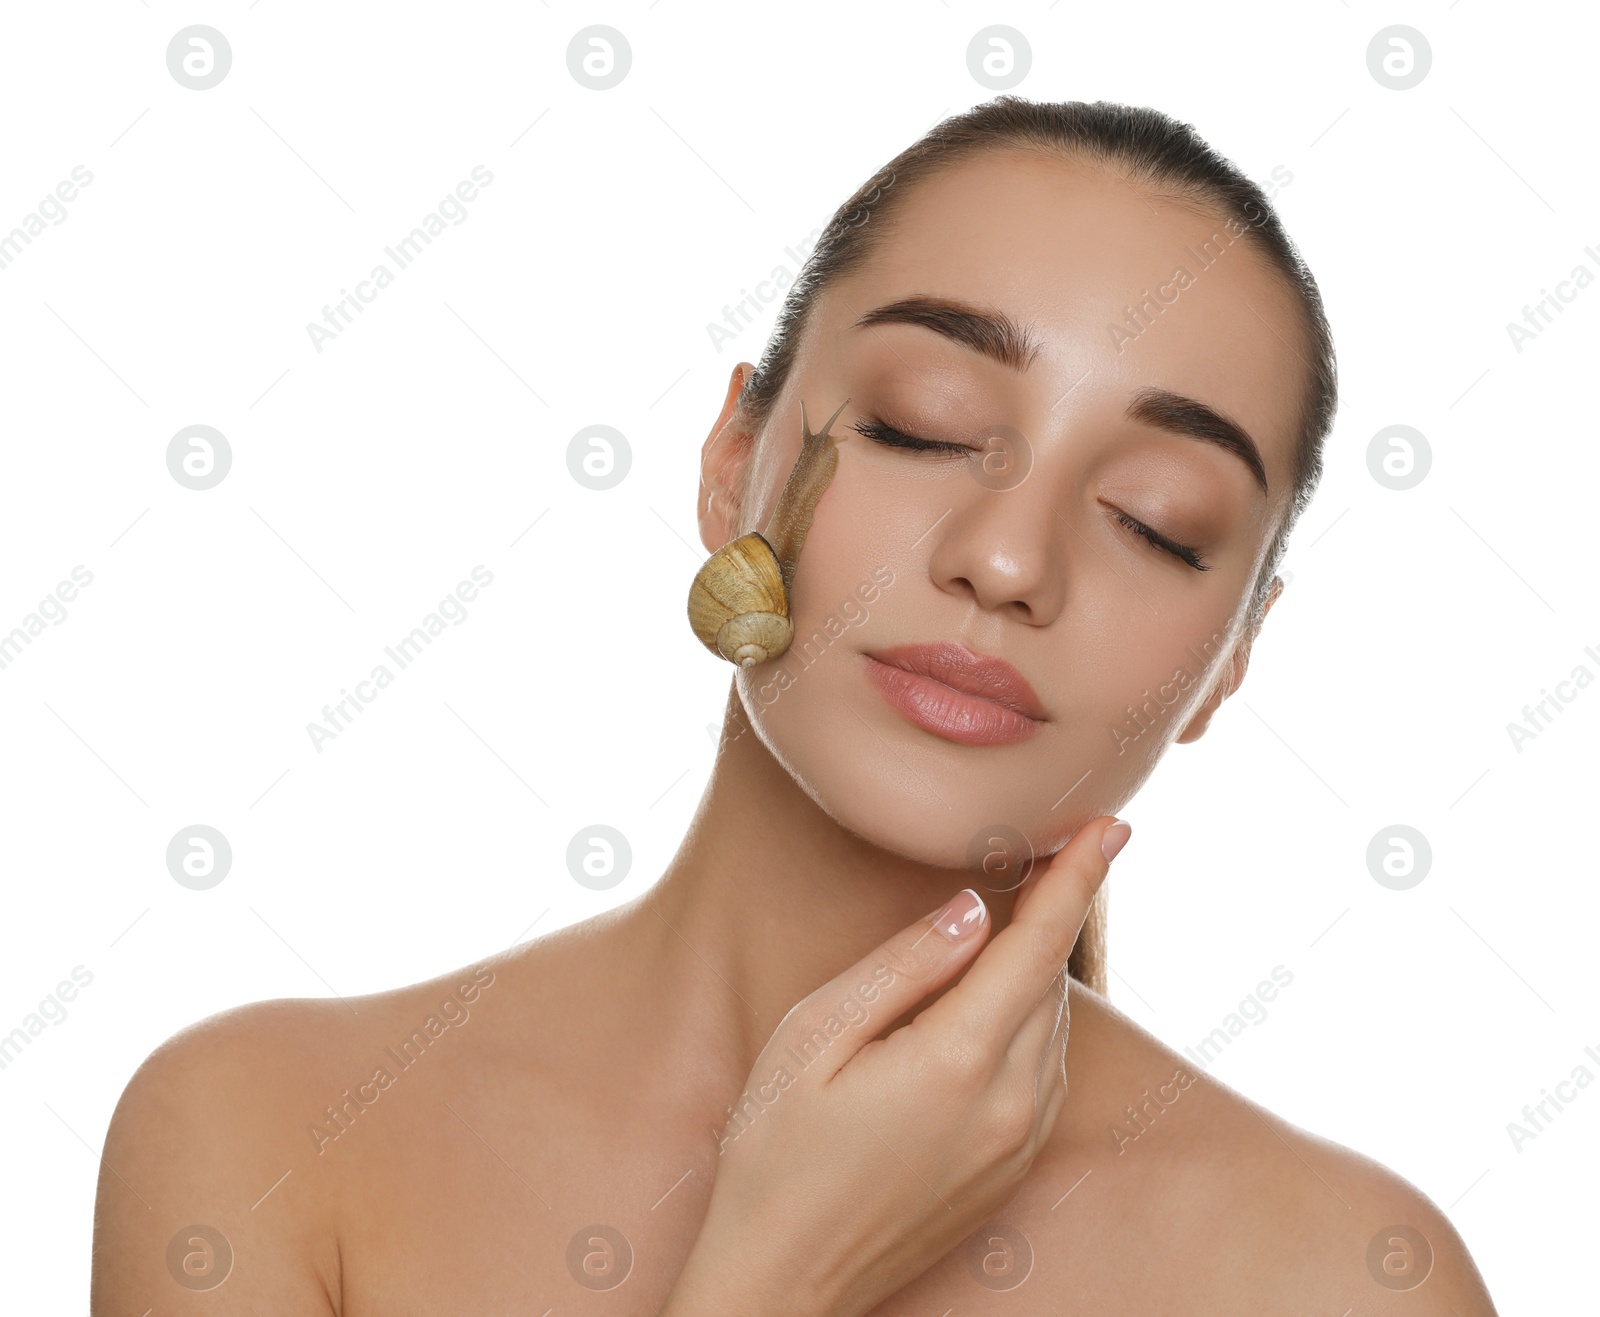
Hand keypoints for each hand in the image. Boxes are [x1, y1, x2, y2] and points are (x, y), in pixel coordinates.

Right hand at [660, 814, 1130, 1316]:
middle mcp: (1007, 1106)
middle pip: (1048, 982)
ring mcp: (1015, 1146)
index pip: (1038, 946)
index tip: (1109, 825)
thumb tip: (972, 911)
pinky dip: (1026, 1026)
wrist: (781, 1284)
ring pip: (1050, 1028)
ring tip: (1000, 930)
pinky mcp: (1010, 1172)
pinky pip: (1042, 1075)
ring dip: (1032, 972)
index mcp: (956, 1062)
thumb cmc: (775, 1156)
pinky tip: (984, 1011)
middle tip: (1034, 856)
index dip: (1077, 878)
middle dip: (1047, 916)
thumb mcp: (814, 1039)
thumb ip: (902, 967)